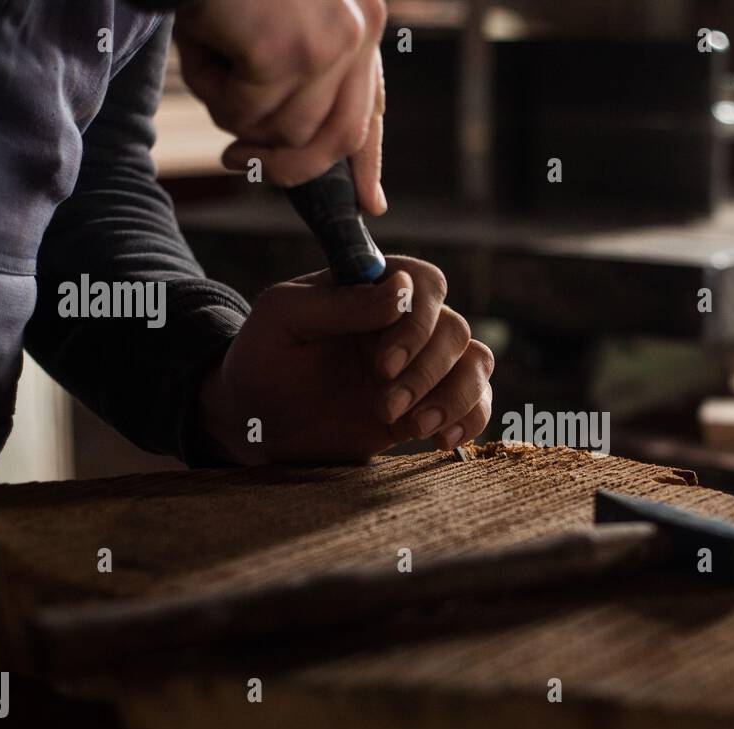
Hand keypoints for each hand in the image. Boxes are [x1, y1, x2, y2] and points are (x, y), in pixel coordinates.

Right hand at [175, 0, 386, 211]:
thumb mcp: (271, 17)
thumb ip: (293, 73)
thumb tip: (286, 145)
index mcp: (361, 14)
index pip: (370, 102)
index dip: (369, 158)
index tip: (371, 203)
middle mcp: (359, 29)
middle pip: (338, 137)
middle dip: (288, 165)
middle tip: (236, 162)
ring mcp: (329, 41)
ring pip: (285, 130)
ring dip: (233, 111)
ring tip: (207, 56)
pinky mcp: (287, 51)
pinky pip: (244, 112)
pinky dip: (211, 89)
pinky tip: (200, 43)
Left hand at [197, 257, 493, 464]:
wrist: (257, 421)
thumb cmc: (263, 358)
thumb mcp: (284, 319)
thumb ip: (340, 303)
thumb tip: (401, 289)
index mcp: (373, 288)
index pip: (426, 283)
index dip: (417, 322)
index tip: (382, 364)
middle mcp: (404, 323)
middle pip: (454, 328)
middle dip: (426, 372)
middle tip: (384, 405)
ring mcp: (420, 364)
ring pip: (476, 362)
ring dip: (455, 396)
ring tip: (415, 428)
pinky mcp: (426, 405)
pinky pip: (475, 401)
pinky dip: (472, 418)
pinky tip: (441, 439)